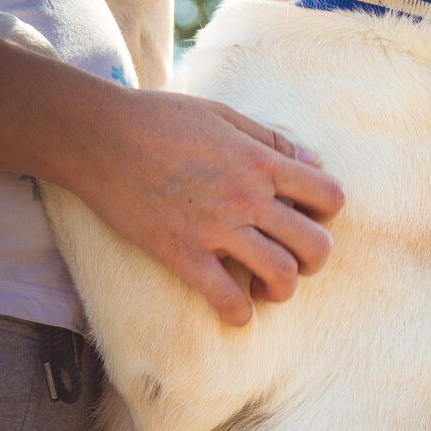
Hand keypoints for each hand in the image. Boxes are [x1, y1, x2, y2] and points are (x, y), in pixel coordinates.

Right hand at [65, 87, 344, 325]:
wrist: (101, 136)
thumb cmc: (161, 118)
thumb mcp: (225, 116)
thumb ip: (271, 141)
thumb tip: (313, 164)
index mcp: (260, 161)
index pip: (329, 196)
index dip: (328, 211)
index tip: (308, 215)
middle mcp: (247, 197)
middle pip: (316, 245)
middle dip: (315, 259)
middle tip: (295, 259)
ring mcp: (216, 228)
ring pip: (282, 275)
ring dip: (283, 289)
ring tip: (265, 286)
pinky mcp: (182, 254)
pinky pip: (226, 298)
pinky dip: (239, 314)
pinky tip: (235, 310)